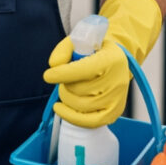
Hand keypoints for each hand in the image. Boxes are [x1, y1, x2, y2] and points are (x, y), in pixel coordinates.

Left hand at [43, 0, 162, 127]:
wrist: (116, 61)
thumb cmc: (94, 51)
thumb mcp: (80, 42)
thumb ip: (64, 50)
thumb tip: (54, 65)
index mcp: (111, 60)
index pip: (84, 70)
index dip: (63, 74)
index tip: (48, 75)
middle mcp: (117, 81)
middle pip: (79, 90)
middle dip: (65, 84)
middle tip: (66, 78)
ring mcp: (117, 99)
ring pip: (80, 105)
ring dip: (66, 97)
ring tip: (68, 88)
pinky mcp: (114, 113)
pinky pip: (89, 122)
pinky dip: (71, 117)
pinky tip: (60, 108)